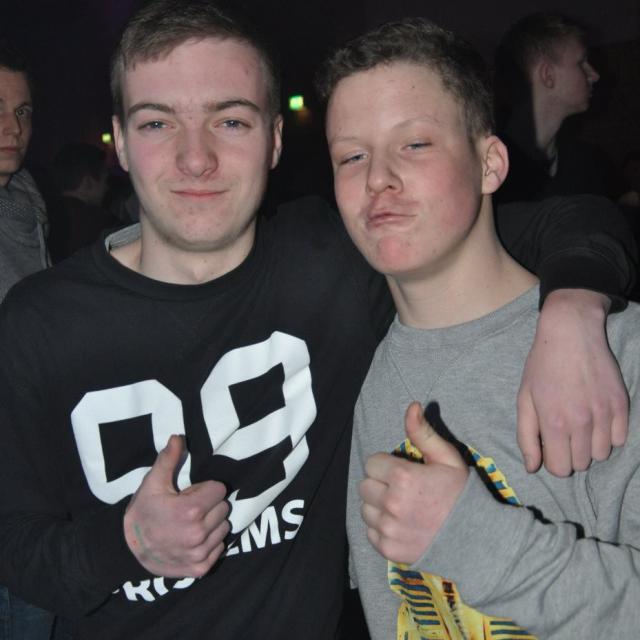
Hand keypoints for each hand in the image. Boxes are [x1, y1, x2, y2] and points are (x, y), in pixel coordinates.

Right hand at [123, 435, 229, 577]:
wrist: (127, 549)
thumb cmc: (143, 512)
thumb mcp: (153, 483)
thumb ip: (168, 459)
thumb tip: (178, 437)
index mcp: (191, 510)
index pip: (219, 490)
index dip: (205, 489)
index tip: (189, 495)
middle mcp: (199, 533)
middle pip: (223, 508)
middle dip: (210, 505)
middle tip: (189, 509)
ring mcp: (200, 553)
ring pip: (224, 528)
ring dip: (212, 524)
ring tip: (190, 524)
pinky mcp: (200, 568)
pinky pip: (220, 548)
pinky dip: (210, 543)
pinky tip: (192, 540)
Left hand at [359, 402, 467, 563]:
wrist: (476, 539)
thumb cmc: (460, 494)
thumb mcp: (446, 458)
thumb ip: (422, 432)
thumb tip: (411, 406)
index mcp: (403, 477)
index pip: (372, 463)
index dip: (387, 465)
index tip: (402, 472)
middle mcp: (391, 503)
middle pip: (365, 486)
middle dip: (380, 484)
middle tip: (401, 489)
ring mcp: (388, 529)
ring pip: (365, 509)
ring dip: (378, 506)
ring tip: (401, 508)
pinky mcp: (388, 549)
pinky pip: (370, 532)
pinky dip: (381, 528)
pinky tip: (401, 525)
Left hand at [518, 289, 628, 475]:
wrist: (570, 334)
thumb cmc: (542, 366)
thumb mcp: (524, 399)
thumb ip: (526, 437)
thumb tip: (532, 468)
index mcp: (553, 422)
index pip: (559, 469)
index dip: (553, 461)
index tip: (550, 447)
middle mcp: (581, 422)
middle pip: (581, 464)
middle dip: (569, 453)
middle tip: (563, 432)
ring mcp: (604, 413)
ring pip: (601, 454)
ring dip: (589, 445)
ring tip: (579, 424)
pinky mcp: (621, 405)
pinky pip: (620, 439)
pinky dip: (608, 435)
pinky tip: (596, 418)